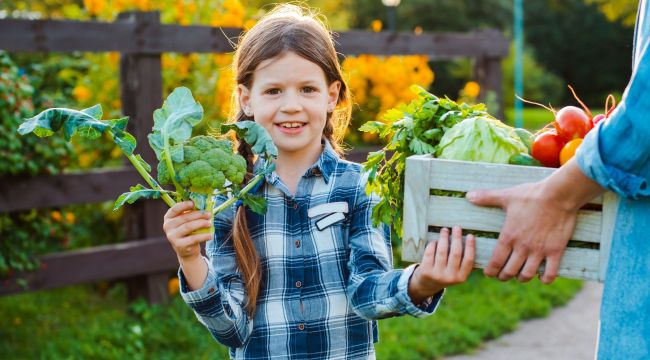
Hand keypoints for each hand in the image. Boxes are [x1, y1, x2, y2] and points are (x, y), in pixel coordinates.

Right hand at [163, 200, 212, 261]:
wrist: (186, 249)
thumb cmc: (188, 231)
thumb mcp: (187, 221)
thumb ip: (191, 213)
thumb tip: (203, 204)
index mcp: (169, 218)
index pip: (175, 209)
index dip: (184, 205)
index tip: (193, 203)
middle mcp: (168, 226)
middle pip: (184, 218)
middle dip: (198, 215)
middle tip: (208, 214)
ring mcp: (172, 236)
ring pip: (188, 227)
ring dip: (201, 223)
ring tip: (210, 223)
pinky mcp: (179, 245)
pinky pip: (193, 238)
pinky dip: (203, 236)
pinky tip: (210, 235)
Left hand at [408, 226, 474, 303]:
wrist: (427, 285)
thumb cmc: (445, 274)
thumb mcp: (457, 273)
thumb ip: (465, 263)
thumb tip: (474, 243)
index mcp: (461, 277)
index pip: (469, 260)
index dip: (470, 247)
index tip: (470, 235)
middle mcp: (450, 277)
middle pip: (455, 253)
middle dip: (456, 238)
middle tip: (457, 227)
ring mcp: (437, 275)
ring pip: (442, 251)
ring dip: (444, 238)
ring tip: (445, 230)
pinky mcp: (426, 271)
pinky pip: (430, 253)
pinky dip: (433, 244)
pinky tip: (435, 240)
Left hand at [466, 160, 603, 283]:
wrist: (559, 194)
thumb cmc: (531, 195)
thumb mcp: (506, 196)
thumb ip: (487, 198)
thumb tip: (468, 195)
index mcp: (508, 236)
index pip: (495, 262)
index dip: (490, 271)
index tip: (488, 273)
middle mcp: (522, 247)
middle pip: (509, 271)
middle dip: (503, 276)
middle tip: (502, 276)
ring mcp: (539, 250)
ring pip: (527, 275)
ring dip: (522, 278)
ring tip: (520, 276)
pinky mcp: (556, 251)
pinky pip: (550, 273)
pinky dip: (545, 279)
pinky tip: (541, 277)